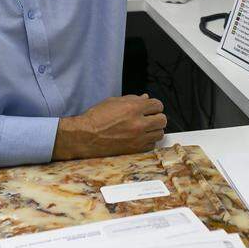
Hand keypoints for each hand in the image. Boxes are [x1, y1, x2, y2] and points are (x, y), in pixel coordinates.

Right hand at [52, 93, 166, 160]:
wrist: (85, 137)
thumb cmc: (97, 117)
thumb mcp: (113, 102)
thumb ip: (132, 99)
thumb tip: (145, 98)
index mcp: (133, 108)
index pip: (157, 105)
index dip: (155, 106)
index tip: (151, 108)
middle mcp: (139, 123)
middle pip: (162, 120)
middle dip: (157, 117)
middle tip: (149, 118)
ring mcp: (138, 138)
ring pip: (160, 133)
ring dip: (154, 130)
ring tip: (145, 128)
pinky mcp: (135, 150)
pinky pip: (152, 145)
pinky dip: (148, 141)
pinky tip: (140, 138)